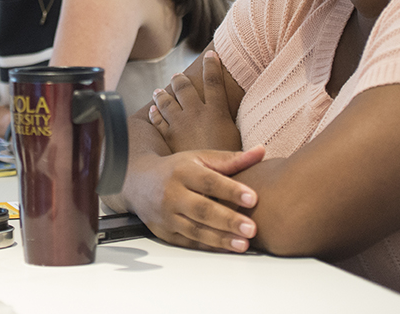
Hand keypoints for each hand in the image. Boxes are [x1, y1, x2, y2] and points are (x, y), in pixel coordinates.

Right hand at [127, 146, 265, 251]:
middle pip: (201, 209)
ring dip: (221, 238)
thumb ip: (231, 159)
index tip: (253, 197)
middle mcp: (171, 193)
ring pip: (195, 229)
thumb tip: (261, 152)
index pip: (208, 181)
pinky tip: (226, 247)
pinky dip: (209, 246)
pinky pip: (188, 242)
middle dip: (228, 220)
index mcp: (182, 171)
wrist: (137, 182)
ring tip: (243, 243)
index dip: (230, 190)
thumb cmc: (176, 169)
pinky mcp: (164, 232)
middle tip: (252, 228)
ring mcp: (166, 215)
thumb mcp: (200, 158)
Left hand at [149, 50, 241, 152]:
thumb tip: (233, 113)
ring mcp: (179, 124)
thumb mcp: (237, 138)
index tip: (211, 54)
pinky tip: (153, 111)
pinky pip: (158, 121)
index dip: (212, 65)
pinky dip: (155, 114)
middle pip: (184, 88)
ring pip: (167, 102)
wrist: (212, 181)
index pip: (214, 81)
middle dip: (180, 79)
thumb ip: (231, 123)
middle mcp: (195, 113)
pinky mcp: (168, 137)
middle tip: (177, 76)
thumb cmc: (231, 162)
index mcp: (216, 111)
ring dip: (162, 94)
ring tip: (158, 91)